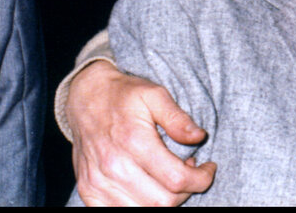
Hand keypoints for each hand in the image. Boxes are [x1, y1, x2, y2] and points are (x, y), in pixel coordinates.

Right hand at [67, 60, 216, 205]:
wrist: (86, 98)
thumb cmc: (124, 95)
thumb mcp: (156, 94)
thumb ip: (178, 118)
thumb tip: (199, 137)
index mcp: (134, 141)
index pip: (176, 179)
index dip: (201, 179)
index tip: (208, 168)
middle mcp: (114, 166)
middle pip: (162, 201)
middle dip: (186, 191)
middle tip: (189, 171)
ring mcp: (97, 183)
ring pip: (142, 212)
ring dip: (164, 201)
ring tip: (169, 178)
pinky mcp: (88, 191)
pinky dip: (139, 207)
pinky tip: (148, 190)